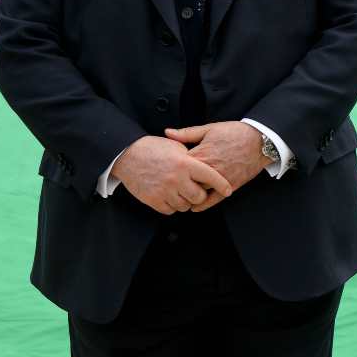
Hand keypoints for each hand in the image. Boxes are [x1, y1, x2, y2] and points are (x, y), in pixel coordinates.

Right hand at [112, 135, 232, 215]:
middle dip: (200, 195)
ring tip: (181, 191)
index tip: (228, 190)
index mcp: (185, 163)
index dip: (222, 185)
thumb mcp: (176, 147)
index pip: (210, 177)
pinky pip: (171, 210)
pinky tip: (171, 195)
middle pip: (199, 197)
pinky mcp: (153, 200)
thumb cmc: (154, 148)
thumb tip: (208, 167)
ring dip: (186, 201)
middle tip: (197, 190)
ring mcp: (164, 190)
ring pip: (185, 206)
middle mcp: (176, 178)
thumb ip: (193, 158)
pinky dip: (173, 205)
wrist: (128, 155)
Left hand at [165, 122, 269, 212]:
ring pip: (198, 192)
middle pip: (186, 182)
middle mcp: (209, 169)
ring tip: (180, 196)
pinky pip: (213, 200)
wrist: (260, 141)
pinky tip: (194, 207)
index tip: (166, 168)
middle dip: (178, 183)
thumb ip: (187, 133)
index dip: (171, 168)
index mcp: (202, 154)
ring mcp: (220, 179)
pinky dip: (202, 205)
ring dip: (188, 195)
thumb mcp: (209, 129)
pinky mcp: (230, 186)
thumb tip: (167, 133)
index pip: (179, 166)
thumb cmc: (235, 133)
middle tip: (169, 185)